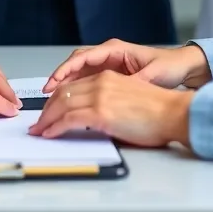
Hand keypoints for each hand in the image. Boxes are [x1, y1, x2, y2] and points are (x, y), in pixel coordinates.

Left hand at [30, 71, 193, 146]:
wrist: (173, 114)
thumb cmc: (159, 112)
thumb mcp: (128, 99)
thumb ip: (109, 103)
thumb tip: (93, 119)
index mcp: (108, 77)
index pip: (73, 86)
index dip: (57, 99)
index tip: (49, 111)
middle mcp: (101, 82)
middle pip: (63, 93)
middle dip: (47, 110)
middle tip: (39, 123)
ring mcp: (100, 96)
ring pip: (62, 105)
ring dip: (47, 120)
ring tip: (40, 131)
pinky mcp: (101, 112)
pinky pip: (69, 119)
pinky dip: (55, 127)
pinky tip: (49, 134)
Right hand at [44, 39, 210, 92]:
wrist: (183, 66)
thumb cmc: (169, 65)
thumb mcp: (151, 75)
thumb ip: (133, 82)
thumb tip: (117, 92)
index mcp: (114, 49)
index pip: (81, 57)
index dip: (64, 71)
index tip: (52, 84)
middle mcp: (108, 54)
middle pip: (75, 65)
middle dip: (59, 80)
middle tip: (46, 97)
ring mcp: (109, 65)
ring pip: (80, 74)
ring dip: (66, 87)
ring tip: (53, 104)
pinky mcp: (112, 75)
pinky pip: (88, 82)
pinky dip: (77, 91)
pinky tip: (71, 105)